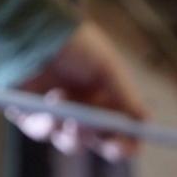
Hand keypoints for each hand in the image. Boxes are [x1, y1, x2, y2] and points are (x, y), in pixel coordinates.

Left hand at [12, 21, 144, 157]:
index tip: (129, 145)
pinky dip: (47, 124)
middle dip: (108, 147)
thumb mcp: (107, 66)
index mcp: (107, 98)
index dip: (129, 142)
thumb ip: (126, 96)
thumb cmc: (73, 42)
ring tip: (63, 101)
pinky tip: (48, 102)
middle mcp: (85, 110)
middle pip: (102, 143)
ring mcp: (58, 116)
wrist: (31, 30)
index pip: (124, 130)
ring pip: (72, 144)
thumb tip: (146, 121)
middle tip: (112, 145)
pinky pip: (43, 133)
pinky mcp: (31, 116)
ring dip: (73, 132)